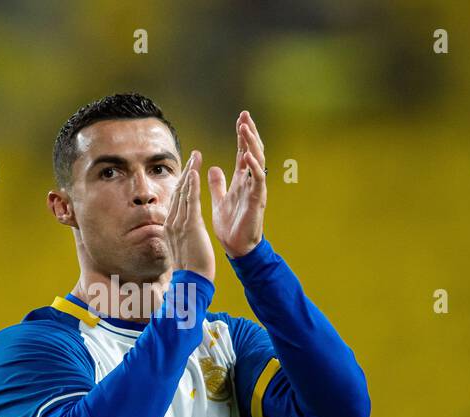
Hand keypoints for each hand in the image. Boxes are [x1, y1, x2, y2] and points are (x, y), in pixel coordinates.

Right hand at [165, 149, 215, 282]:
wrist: (192, 282)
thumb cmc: (191, 269)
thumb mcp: (182, 249)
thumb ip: (180, 236)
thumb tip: (180, 232)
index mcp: (170, 227)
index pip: (176, 199)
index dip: (183, 182)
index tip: (189, 170)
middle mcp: (171, 223)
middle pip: (178, 191)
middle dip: (186, 171)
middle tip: (194, 156)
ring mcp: (179, 224)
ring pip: (183, 192)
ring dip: (190, 172)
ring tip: (196, 157)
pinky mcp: (190, 226)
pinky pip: (190, 202)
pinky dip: (191, 186)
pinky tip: (194, 172)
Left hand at [208, 111, 266, 257]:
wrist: (236, 247)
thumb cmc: (230, 225)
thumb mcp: (220, 199)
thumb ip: (218, 183)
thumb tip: (212, 168)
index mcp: (241, 180)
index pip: (243, 152)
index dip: (242, 136)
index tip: (240, 119)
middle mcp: (251, 182)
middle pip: (253, 151)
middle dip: (249, 133)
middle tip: (245, 115)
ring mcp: (255, 190)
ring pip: (257, 161)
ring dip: (252, 144)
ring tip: (246, 128)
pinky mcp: (257, 200)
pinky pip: (257, 180)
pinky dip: (254, 167)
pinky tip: (248, 155)